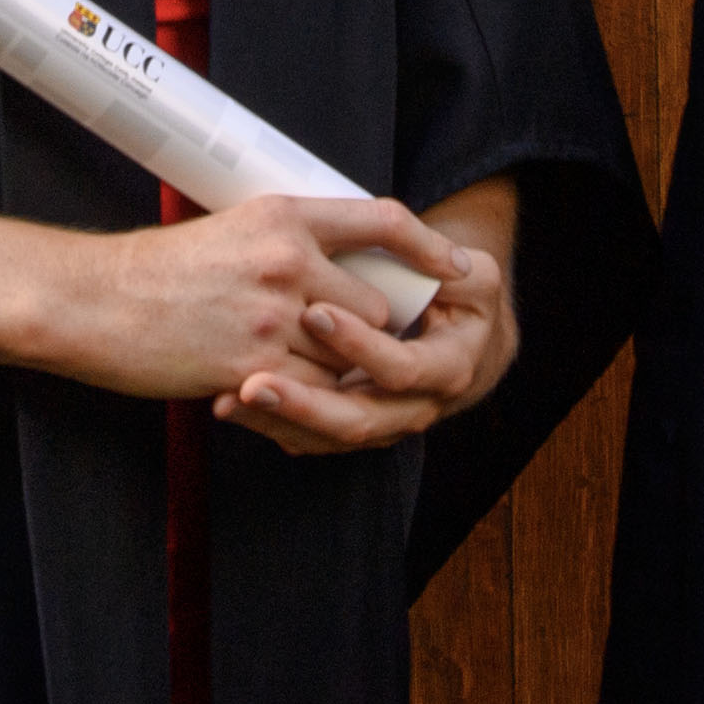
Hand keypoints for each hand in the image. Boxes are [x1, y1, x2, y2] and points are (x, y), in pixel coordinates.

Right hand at [21, 196, 495, 452]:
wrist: (94, 301)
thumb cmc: (155, 270)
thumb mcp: (231, 231)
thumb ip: (290, 243)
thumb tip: (339, 265)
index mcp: (283, 217)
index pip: (380, 220)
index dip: (426, 246)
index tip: (453, 267)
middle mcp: (288, 262)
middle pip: (374, 307)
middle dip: (372, 333)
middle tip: (358, 347)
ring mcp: (274, 318)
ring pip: (349, 357)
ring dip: (341, 374)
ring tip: (315, 375)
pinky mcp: (254, 367)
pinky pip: (314, 394)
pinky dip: (309, 402)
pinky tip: (283, 396)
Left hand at [227, 200, 514, 453]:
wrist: (465, 346)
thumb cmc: (463, 301)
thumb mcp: (475, 281)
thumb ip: (456, 270)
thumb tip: (451, 265)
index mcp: (449, 371)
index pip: (401, 369)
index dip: (361, 345)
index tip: (314, 312)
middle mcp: (415, 408)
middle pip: (357, 420)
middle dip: (304, 404)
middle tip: (253, 384)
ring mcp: (381, 424)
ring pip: (327, 438)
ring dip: (276, 421)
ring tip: (227, 401)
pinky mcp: (350, 427)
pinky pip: (308, 438)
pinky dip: (269, 425)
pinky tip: (228, 405)